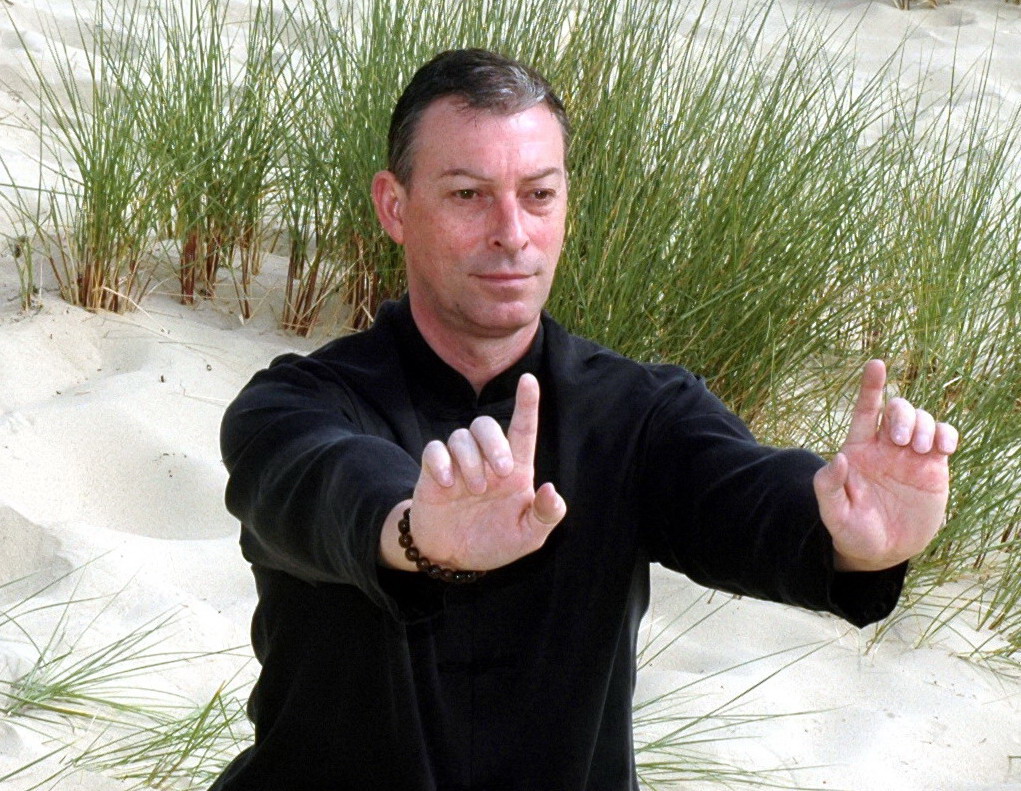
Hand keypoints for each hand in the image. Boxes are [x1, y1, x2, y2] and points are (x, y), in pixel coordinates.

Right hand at [380, 373, 566, 571]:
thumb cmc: (494, 541)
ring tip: (474, 490)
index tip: (529, 380)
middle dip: (495, 443)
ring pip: (461, 436)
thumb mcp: (529, 537)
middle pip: (486, 425)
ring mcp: (458, 464)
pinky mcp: (432, 472)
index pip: (522, 429)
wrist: (452, 558)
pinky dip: (440, 462)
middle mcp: (486, 460)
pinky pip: (433, 450)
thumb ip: (546, 515)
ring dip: (470, 460)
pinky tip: (446, 483)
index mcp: (515, 470)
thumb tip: (550, 489)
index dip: (527, 404)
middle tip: (501, 473)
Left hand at [813, 360, 958, 571]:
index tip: (876, 364)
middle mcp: (884, 446)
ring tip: (918, 451)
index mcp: (857, 450)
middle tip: (900, 442)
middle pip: (896, 409)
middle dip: (901, 415)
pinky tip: (944, 449)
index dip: (870, 386)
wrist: (882, 552)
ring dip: (923, 425)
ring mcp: (910, 455)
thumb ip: (829, 487)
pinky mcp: (933, 467)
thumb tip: (840, 458)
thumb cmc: (852, 531)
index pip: (864, 410)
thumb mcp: (834, 514)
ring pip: (922, 419)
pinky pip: (944, 437)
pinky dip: (947, 434)